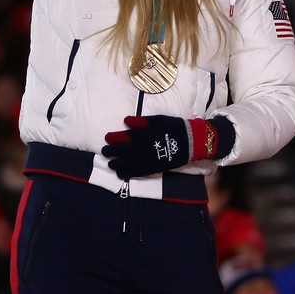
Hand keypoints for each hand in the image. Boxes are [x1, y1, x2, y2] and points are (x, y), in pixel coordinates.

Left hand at [102, 115, 234, 179]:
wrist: (190, 141)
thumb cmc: (173, 127)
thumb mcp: (157, 120)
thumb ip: (141, 121)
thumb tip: (126, 121)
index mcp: (143, 134)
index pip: (124, 137)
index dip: (114, 138)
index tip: (106, 138)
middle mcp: (143, 148)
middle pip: (123, 151)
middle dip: (112, 151)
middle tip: (104, 151)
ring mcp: (148, 159)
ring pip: (128, 163)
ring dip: (117, 163)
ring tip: (110, 163)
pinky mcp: (154, 168)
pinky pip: (138, 172)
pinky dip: (128, 173)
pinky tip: (120, 173)